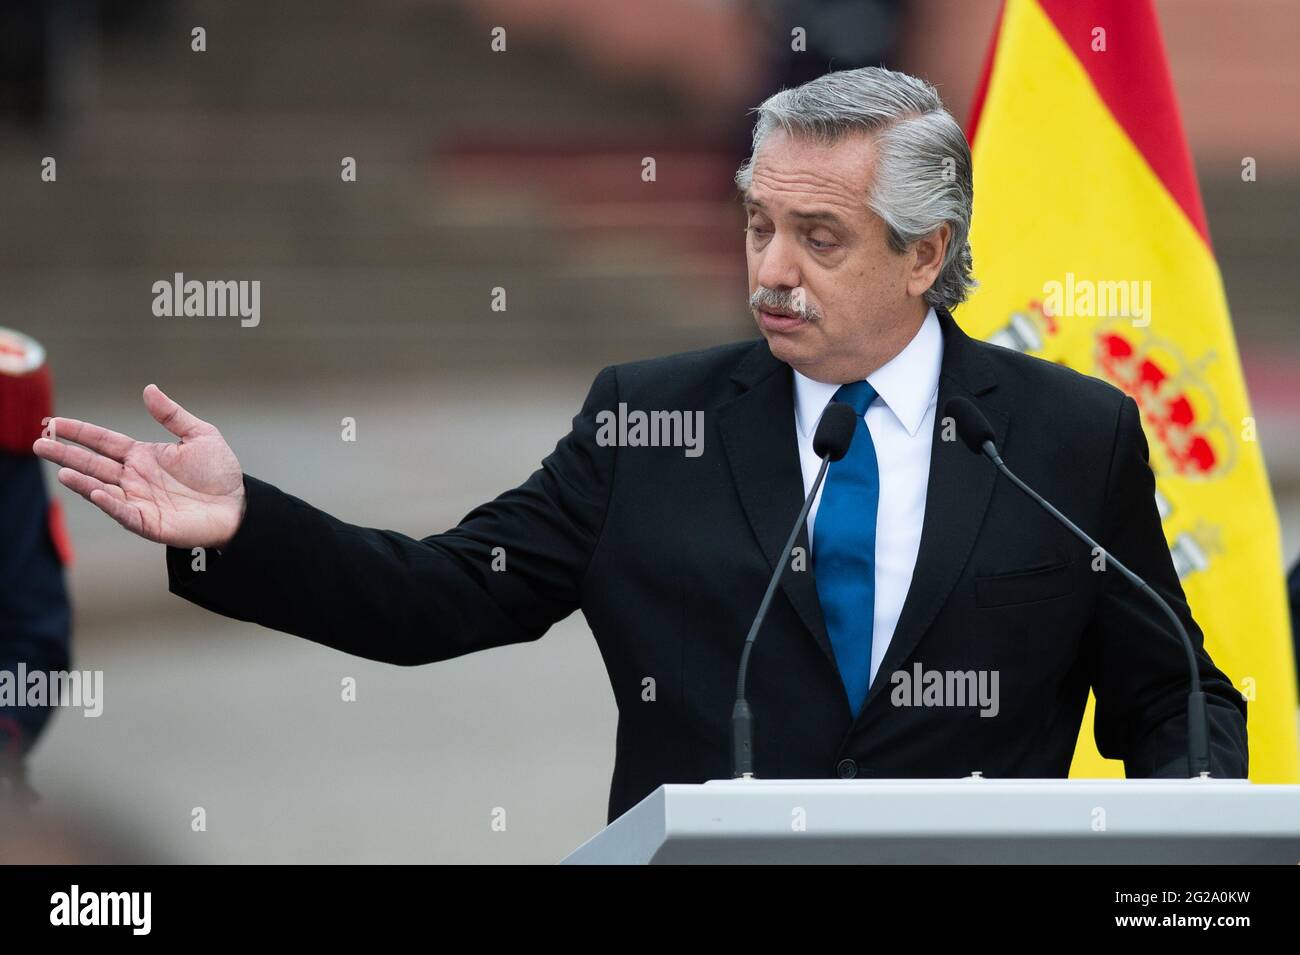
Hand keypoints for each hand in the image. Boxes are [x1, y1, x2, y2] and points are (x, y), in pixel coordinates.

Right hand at [32, 384, 245, 547]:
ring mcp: (139, 500)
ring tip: (61, 471)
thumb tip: (149, 389)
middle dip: (66, 454)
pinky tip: (94, 492)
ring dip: (81, 480)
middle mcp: (134, 478)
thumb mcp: (200, 436)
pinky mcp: (148, 522)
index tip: (54, 422)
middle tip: (39, 444)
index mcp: (142, 456)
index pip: (103, 442)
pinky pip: (124, 512)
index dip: (79, 432)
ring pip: (102, 489)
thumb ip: (172, 415)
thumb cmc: (220, 473)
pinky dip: (109, 504)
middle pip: (93, 464)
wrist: (240, 505)